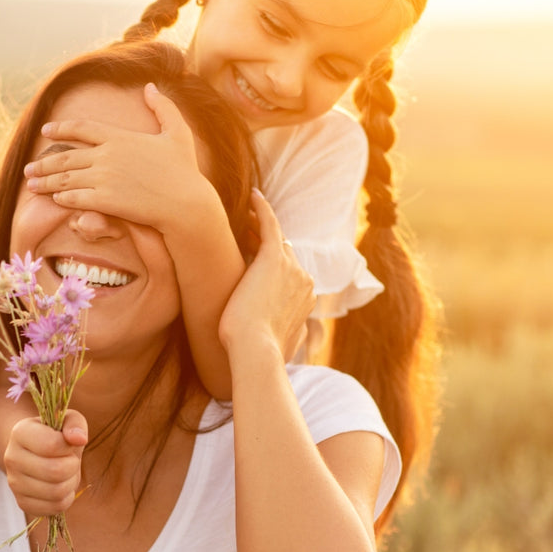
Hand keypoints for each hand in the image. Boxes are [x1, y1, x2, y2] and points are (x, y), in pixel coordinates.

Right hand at [4, 410, 87, 516]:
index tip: (68, 443)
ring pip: (56, 492)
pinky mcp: (22, 503)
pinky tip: (61, 486)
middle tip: (71, 460)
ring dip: (71, 483)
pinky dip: (66, 498)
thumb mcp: (68, 421)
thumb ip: (75, 424)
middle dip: (72, 466)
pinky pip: (54, 507)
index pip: (51, 445)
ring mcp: (14, 483)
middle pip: (55, 471)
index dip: (68, 446)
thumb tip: (79, 439)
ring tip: (67, 473)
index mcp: (20, 432)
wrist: (38, 454)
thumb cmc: (57, 435)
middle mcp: (11, 458)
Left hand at [24, 83, 221, 235]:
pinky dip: (62, 198)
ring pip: (65, 178)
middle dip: (44, 162)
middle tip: (28, 167)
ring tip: (32, 184)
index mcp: (119, 137)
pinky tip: (54, 199)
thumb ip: (163, 108)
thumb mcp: (178, 133)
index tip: (46, 131)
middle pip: (66, 156)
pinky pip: (74, 198)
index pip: (82, 128)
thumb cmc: (185, 171)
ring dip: (45, 182)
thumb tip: (150, 86)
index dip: (61, 129)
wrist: (187, 204)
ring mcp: (104, 178)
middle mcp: (107, 155)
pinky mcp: (105, 201)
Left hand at [219, 190, 314, 356]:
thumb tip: (293, 341)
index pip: (291, 273)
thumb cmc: (258, 355)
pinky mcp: (273, 258)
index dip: (276, 264)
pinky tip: (254, 196)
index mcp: (306, 299)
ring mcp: (292, 267)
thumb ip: (289, 336)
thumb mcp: (280, 345)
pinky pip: (270, 224)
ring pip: (276, 238)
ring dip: (261, 225)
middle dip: (268, 242)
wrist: (255, 352)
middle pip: (286, 252)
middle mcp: (305, 280)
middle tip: (247, 231)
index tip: (257, 259)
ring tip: (245, 216)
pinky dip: (262, 209)